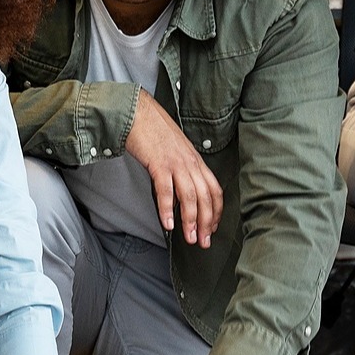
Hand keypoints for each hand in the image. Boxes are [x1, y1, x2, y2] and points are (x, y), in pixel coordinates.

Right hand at [124, 88, 222, 246]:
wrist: (138, 112)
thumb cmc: (154, 131)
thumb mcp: (177, 150)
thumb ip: (184, 168)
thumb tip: (184, 190)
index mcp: (196, 160)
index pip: (215, 190)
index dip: (216, 212)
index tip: (212, 228)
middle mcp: (190, 163)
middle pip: (206, 197)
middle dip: (207, 223)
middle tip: (204, 242)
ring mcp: (176, 163)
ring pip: (190, 197)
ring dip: (191, 221)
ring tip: (190, 238)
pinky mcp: (159, 164)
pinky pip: (166, 191)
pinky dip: (167, 209)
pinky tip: (168, 224)